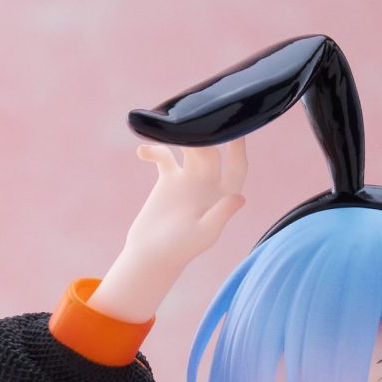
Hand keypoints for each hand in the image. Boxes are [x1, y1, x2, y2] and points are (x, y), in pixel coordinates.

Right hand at [90, 138, 248, 324]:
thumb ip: (221, 214)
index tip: (236, 127)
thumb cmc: (181, 249)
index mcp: (224, 194)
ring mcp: (189, 178)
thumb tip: (240, 197)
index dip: (238, 147)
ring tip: (171, 130)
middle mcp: (210, 182)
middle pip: (211, 151)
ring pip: (190, 147)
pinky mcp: (168, 178)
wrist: (153, 254)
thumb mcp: (204, 233)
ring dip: (182, 137)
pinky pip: (164, 156)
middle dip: (203, 139)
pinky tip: (142, 152)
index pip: (237, 166)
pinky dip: (154, 150)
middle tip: (191, 127)